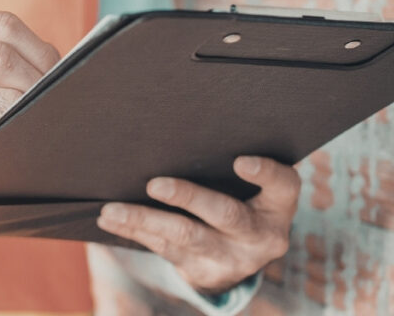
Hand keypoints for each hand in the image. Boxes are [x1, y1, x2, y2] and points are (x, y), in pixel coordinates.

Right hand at [0, 10, 59, 205]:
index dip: (39, 49)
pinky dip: (7, 139)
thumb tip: (58, 64)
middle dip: (37, 82)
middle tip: (52, 99)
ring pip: (1, 101)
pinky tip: (6, 141)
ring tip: (31, 120)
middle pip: (1, 58)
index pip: (3, 25)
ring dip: (25, 114)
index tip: (55, 70)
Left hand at [97, 156, 300, 294]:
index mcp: (278, 206)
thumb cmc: (242, 199)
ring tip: (113, 209)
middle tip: (155, 185)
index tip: (241, 161)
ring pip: (185, 237)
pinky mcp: (201, 271)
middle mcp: (259, 236)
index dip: (265, 174)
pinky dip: (134, 231)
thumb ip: (230, 162)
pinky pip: (163, 249)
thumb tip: (178, 122)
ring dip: (144, 220)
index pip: (283, 186)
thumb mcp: (252, 187)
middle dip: (189, 198)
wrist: (238, 258)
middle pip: (226, 215)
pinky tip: (110, 219)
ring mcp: (230, 258)